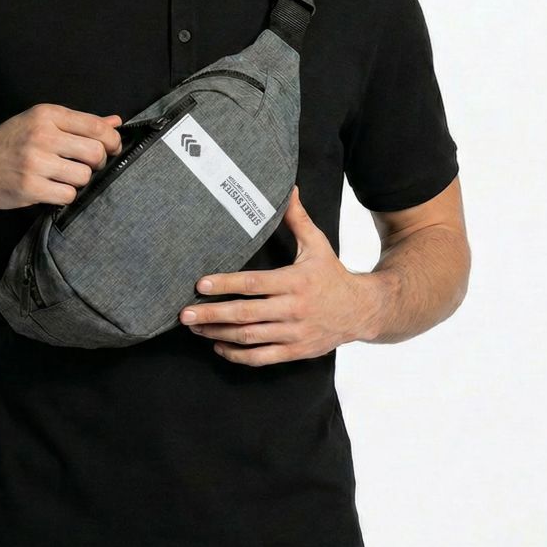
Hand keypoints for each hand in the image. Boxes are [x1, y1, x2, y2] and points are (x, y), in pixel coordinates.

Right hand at [0, 105, 122, 209]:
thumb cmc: (11, 142)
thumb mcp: (41, 122)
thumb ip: (79, 123)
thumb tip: (116, 122)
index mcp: (48, 115)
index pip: (97, 126)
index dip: (112, 141)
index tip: (111, 149)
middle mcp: (42, 135)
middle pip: (96, 153)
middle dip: (98, 164)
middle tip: (86, 167)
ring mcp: (35, 162)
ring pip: (83, 176)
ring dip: (79, 181)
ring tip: (64, 178)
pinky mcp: (29, 186)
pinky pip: (67, 195)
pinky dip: (65, 195)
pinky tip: (53, 189)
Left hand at [178, 187, 374, 365]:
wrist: (361, 310)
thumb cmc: (332, 274)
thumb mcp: (317, 244)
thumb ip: (297, 219)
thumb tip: (288, 189)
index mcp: (295, 282)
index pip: (253, 283)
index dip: (226, 284)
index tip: (201, 284)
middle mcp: (293, 309)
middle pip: (245, 314)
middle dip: (212, 314)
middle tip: (185, 313)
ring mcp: (294, 332)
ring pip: (249, 337)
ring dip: (218, 333)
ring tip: (195, 327)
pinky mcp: (296, 350)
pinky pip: (262, 357)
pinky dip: (238, 355)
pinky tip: (219, 345)